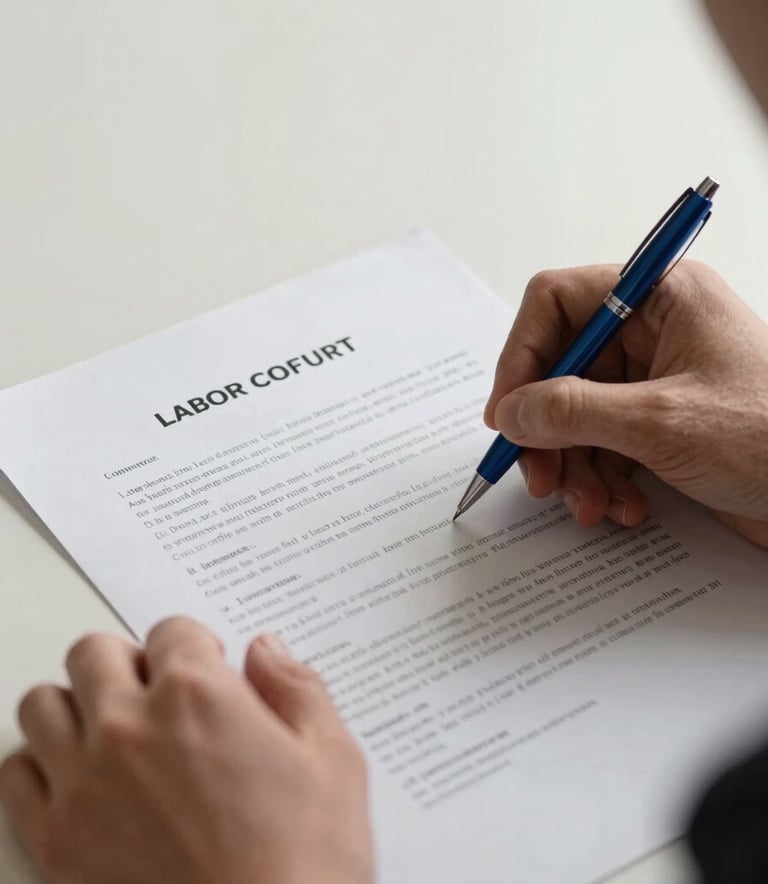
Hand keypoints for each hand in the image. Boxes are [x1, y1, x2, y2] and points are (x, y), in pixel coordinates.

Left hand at [0, 618, 372, 883]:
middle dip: (130, 662)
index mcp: (198, 694)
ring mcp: (83, 783)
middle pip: (94, 652)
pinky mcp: (56, 841)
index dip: (196, 647)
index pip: (172, 630)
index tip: (210, 672)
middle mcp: (129, 726)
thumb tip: (266, 649)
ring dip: (78, 706)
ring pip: (44, 704)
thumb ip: (296, 688)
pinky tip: (84, 783)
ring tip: (116, 733)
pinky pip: (17, 775)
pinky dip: (43, 768)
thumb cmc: (308, 860)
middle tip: (159, 695)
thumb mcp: (333, 759)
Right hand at [484, 261, 767, 547]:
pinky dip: (603, 479)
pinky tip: (624, 508)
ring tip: (591, 506)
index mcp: (660, 297)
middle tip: (541, 478)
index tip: (506, 413)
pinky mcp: (662, 424)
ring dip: (576, 466)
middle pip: (560, 368)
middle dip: (548, 430)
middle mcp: (653, 331)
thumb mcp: (660, 423)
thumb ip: (572, 412)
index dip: (521, 355)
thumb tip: (510, 411)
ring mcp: (656, 380)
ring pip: (577, 414)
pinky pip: (604, 443)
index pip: (557, 302)